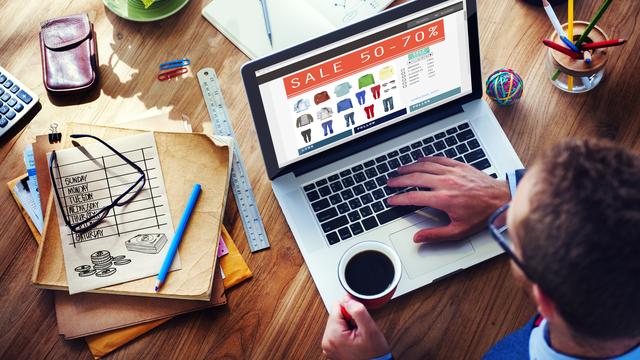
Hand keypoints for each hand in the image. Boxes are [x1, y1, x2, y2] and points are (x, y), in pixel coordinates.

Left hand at [322, 297, 389, 359]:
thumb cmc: (374, 355)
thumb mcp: (370, 330)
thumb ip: (358, 311)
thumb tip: (347, 299)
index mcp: (332, 335)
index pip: (337, 306)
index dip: (351, 309)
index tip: (359, 321)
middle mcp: (327, 341)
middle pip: (336, 314)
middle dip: (350, 318)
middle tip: (360, 330)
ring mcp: (328, 346)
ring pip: (338, 322)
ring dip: (349, 325)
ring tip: (358, 336)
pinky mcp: (332, 348)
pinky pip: (338, 331)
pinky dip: (347, 332)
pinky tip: (355, 339)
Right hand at [387, 156, 509, 242]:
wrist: (501, 199)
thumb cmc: (482, 215)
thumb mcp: (458, 231)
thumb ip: (435, 235)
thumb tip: (418, 238)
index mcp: (443, 199)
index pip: (413, 197)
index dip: (399, 199)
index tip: (392, 200)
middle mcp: (445, 183)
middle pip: (415, 178)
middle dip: (399, 180)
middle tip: (390, 182)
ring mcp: (452, 172)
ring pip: (424, 166)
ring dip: (409, 168)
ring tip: (400, 170)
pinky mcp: (459, 166)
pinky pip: (438, 159)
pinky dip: (426, 159)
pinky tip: (419, 160)